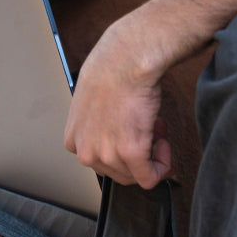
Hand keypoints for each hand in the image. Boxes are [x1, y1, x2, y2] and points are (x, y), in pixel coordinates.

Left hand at [64, 20, 171, 189]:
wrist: (127, 58)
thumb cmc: (112, 70)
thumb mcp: (91, 104)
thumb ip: (98, 126)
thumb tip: (115, 133)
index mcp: (74, 140)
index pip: (100, 164)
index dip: (122, 151)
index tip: (135, 135)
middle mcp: (85, 152)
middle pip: (118, 172)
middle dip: (139, 154)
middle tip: (150, 130)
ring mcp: (106, 155)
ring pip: (135, 175)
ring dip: (152, 155)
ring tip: (155, 127)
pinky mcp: (130, 153)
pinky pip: (150, 177)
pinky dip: (162, 166)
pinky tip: (163, 143)